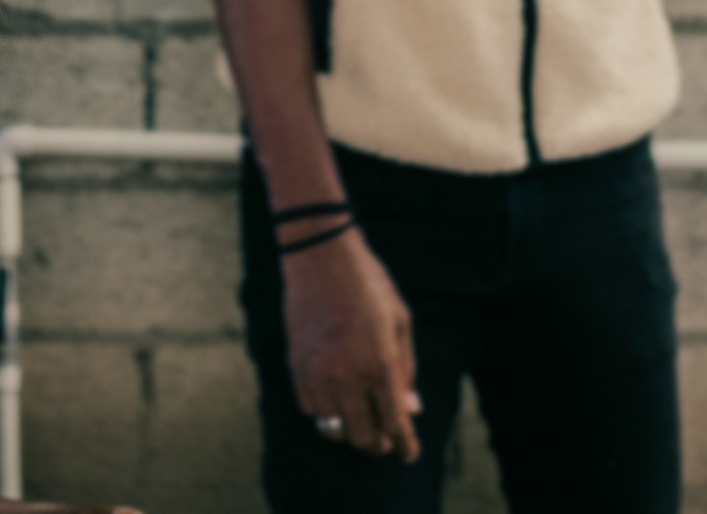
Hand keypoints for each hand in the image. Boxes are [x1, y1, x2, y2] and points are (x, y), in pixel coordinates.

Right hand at [281, 228, 420, 462]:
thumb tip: (410, 408)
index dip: (405, 446)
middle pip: (363, 439)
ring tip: (359, 417)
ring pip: (333, 429)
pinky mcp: (296, 364)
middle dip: (378, 445)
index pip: (395, 425)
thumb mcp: (400, 321)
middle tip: (385, 438)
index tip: (409, 453)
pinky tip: (335, 397)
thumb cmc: (368, 282)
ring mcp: (317, 372)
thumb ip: (406, 369)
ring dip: (349, 429)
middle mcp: (347, 376)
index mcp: (379, 365)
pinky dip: (324, 411)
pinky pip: (309, 408)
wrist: (319, 253)